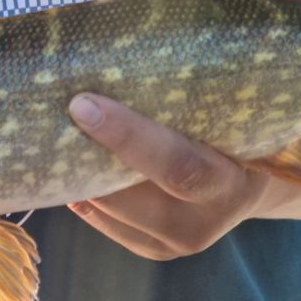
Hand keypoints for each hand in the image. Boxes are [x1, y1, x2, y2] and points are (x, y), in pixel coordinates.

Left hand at [65, 93, 271, 260]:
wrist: (249, 185)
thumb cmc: (235, 133)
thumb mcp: (229, 117)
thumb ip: (194, 98)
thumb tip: (130, 52)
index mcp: (230, 185)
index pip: (177, 165)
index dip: (128, 137)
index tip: (84, 105)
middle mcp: (203, 223)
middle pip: (131, 196)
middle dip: (86, 157)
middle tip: (50, 116)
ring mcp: (174, 243)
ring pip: (109, 210)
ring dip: (77, 173)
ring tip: (51, 133)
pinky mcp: (150, 248)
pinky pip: (102, 219)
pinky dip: (81, 191)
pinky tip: (66, 163)